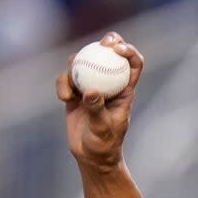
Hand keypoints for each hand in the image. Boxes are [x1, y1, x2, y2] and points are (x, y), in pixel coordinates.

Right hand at [56, 32, 143, 170]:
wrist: (90, 155)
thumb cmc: (104, 144)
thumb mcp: (102, 128)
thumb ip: (96, 109)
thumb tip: (90, 91)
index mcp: (125, 90)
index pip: (134, 65)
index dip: (129, 51)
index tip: (117, 48)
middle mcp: (110, 84)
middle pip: (111, 55)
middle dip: (108, 42)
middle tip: (102, 43)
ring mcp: (92, 86)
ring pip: (85, 62)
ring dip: (75, 67)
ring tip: (70, 92)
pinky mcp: (75, 92)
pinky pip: (67, 78)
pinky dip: (63, 83)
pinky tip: (63, 98)